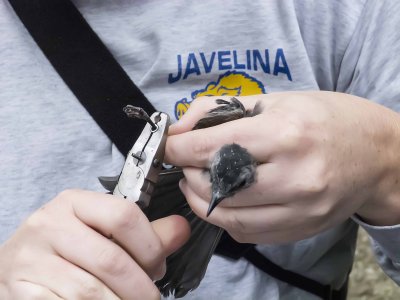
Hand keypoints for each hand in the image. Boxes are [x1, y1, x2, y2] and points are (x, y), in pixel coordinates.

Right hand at [0, 189, 189, 298]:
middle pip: (111, 260)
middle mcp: (49, 224)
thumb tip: (182, 229)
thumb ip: (144, 232)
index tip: (159, 266)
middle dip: (141, 286)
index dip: (151, 246)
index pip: (124, 215)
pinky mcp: (22, 290)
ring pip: (91, 291)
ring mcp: (31, 258)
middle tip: (150, 296)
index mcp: (74, 202)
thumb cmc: (67, 247)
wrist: (16, 266)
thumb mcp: (102, 231)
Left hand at [165, 92, 399, 244]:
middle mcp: (294, 176)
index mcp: (286, 134)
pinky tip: (222, 200)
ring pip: (229, 217)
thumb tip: (178, 130)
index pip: (213, 147)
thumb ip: (219, 111)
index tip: (170, 147)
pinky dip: (225, 218)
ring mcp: (300, 210)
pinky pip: (248, 233)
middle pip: (217, 186)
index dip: (180, 148)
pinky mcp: (301, 229)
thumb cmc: (325, 119)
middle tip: (186, 163)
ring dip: (201, 201)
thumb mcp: (273, 100)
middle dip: (189, 174)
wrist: (375, 154)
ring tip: (197, 183)